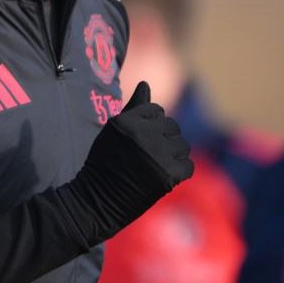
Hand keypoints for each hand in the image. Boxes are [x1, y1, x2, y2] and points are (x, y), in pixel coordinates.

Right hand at [56, 81, 193, 244]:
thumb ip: (134, 107)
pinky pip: (187, 165)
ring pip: (183, 145)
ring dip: (173, 155)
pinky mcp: (167, 176)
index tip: (141, 141)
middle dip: (165, 139)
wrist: (96, 200)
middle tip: (150, 155)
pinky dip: (179, 172)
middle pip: (173, 127)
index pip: (157, 111)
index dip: (152, 125)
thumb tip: (146, 83)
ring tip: (156, 165)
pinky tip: (163, 176)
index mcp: (128, 120)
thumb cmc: (104, 162)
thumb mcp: (114, 129)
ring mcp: (157, 155)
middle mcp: (143, 134)